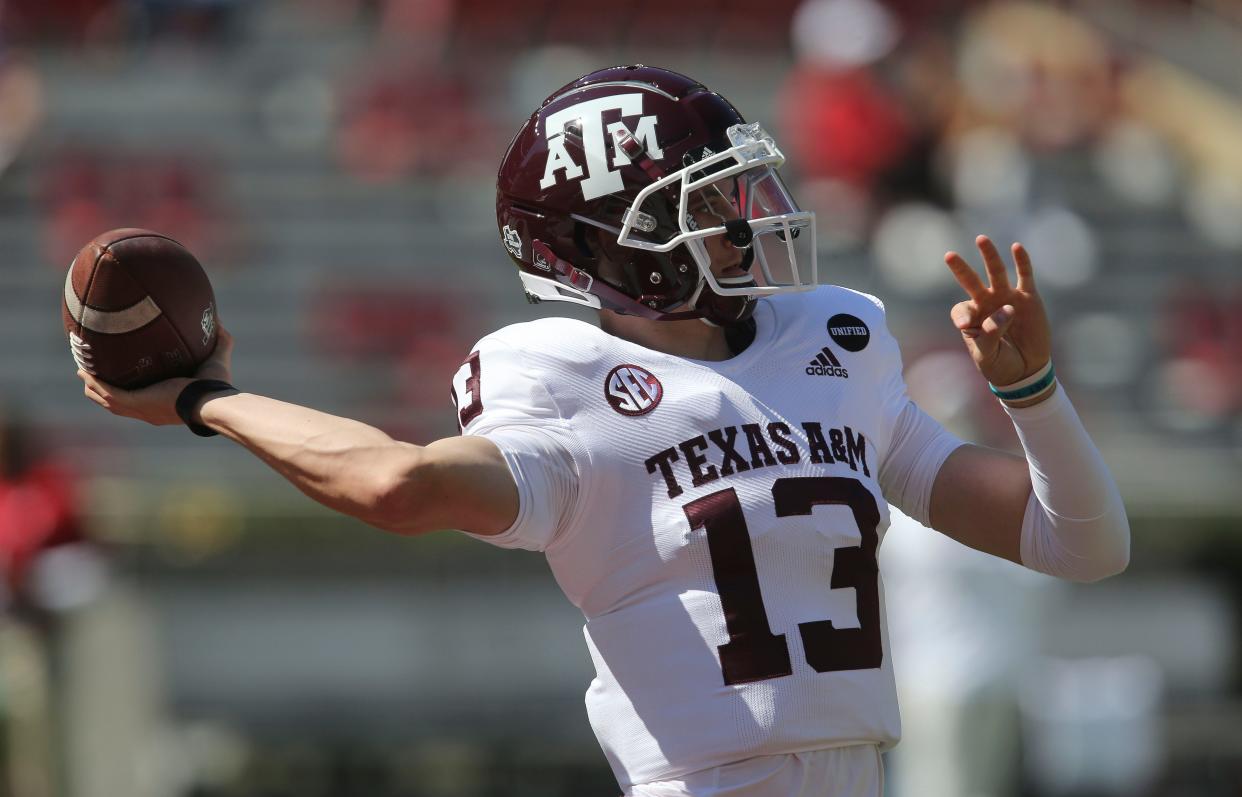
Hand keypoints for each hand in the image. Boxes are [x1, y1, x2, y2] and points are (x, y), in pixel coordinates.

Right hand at [78, 327, 234, 425]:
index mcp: (164, 404)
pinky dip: (96, 383)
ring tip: (83, 372)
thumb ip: (220, 342)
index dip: (130, 390)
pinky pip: (109, 392)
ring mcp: (140, 408)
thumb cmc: (217, 386)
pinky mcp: (136, 402)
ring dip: (94, 387)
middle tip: (91, 375)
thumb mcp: (216, 360)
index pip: (142, 399)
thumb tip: (220, 323)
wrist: (211, 400)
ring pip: (108, 400)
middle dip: (103, 390)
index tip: (122, 377)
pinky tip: (86, 371)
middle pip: (118, 403)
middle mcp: (149, 411)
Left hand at [944, 236, 1050, 385]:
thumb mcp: (987, 355)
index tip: (964, 325)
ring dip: (989, 256)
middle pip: (971, 281)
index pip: (961, 309)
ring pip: (996, 272)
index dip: (962, 314)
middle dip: (960, 269)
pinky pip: (1024, 276)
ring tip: (981, 239)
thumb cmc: (999, 363)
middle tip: (948, 256)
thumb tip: (1006, 310)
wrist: (1024, 370)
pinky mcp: (1028, 298)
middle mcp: (986, 303)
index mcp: (971, 318)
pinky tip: (1016, 247)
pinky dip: (1022, 261)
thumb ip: (990, 334)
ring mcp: (1007, 297)